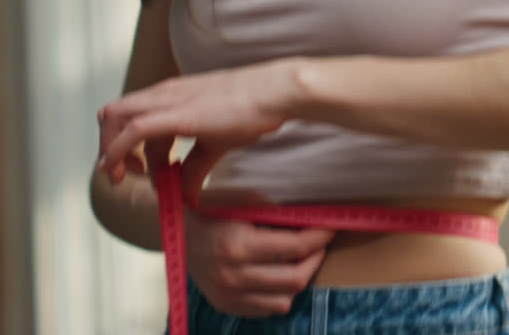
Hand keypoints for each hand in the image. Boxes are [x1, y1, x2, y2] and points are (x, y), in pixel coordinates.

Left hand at [97, 60, 298, 197]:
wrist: (274, 92)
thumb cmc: (251, 109)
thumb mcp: (215, 142)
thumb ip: (195, 167)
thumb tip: (185, 195)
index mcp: (171, 95)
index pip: (129, 114)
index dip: (123, 144)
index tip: (138, 169)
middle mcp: (162, 94)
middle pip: (111, 115)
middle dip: (109, 147)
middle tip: (127, 174)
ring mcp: (167, 100)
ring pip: (114, 118)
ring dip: (113, 151)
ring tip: (133, 177)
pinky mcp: (176, 112)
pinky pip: (133, 131)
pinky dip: (122, 152)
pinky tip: (130, 172)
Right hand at [186, 209, 333, 317]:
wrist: (176, 231)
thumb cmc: (212, 208)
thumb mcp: (242, 199)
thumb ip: (276, 210)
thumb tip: (311, 216)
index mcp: (238, 245)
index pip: (295, 247)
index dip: (319, 236)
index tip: (331, 226)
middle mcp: (234, 275)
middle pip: (295, 279)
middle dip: (315, 259)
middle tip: (320, 244)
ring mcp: (228, 295)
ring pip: (284, 300)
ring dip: (298, 279)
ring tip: (300, 261)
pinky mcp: (225, 305)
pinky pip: (266, 309)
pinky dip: (279, 294)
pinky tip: (278, 275)